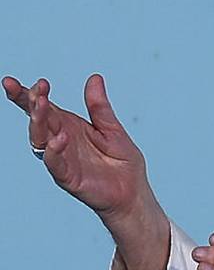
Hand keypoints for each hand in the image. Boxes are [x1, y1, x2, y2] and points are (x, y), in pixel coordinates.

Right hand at [3, 74, 153, 222]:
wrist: (132, 192)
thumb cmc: (121, 162)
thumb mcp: (112, 128)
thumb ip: (99, 106)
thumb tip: (95, 77)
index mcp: (68, 126)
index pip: (44, 108)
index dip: (30, 95)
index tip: (24, 81)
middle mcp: (60, 141)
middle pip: (38, 120)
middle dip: (31, 103)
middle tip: (36, 90)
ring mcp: (62, 159)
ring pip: (40, 139)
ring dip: (38, 122)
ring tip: (42, 104)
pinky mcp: (68, 177)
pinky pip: (55, 164)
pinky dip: (54, 151)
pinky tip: (59, 138)